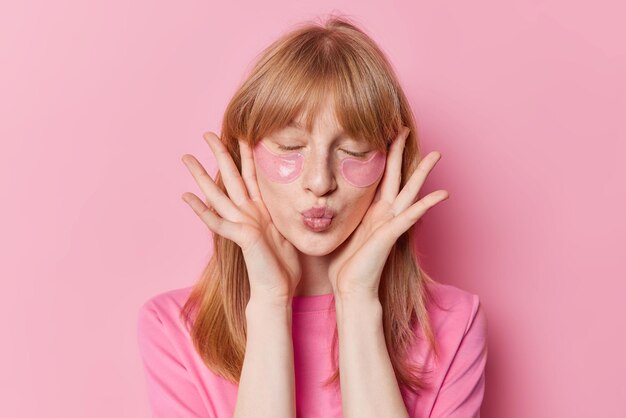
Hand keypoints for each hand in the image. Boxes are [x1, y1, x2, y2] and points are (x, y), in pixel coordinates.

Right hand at [181, 132, 300, 303]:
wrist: (278, 290)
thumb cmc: (284, 264)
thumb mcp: (288, 229)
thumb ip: (284, 211)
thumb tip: (297, 197)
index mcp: (260, 208)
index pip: (252, 174)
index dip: (247, 153)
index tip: (243, 132)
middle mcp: (247, 213)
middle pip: (231, 176)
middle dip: (220, 154)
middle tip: (207, 133)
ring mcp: (241, 224)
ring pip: (218, 194)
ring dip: (202, 176)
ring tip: (186, 158)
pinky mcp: (240, 237)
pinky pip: (217, 222)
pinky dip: (201, 210)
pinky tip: (186, 197)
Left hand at [327, 126, 448, 300]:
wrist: (350, 289)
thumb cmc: (343, 265)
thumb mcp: (337, 230)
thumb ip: (336, 213)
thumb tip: (317, 200)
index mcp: (371, 211)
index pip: (379, 177)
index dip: (381, 156)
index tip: (382, 134)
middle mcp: (384, 214)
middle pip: (395, 176)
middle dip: (399, 152)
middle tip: (404, 128)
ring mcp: (390, 223)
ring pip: (409, 191)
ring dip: (421, 173)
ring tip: (436, 155)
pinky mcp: (391, 235)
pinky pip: (411, 216)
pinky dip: (426, 204)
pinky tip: (442, 194)